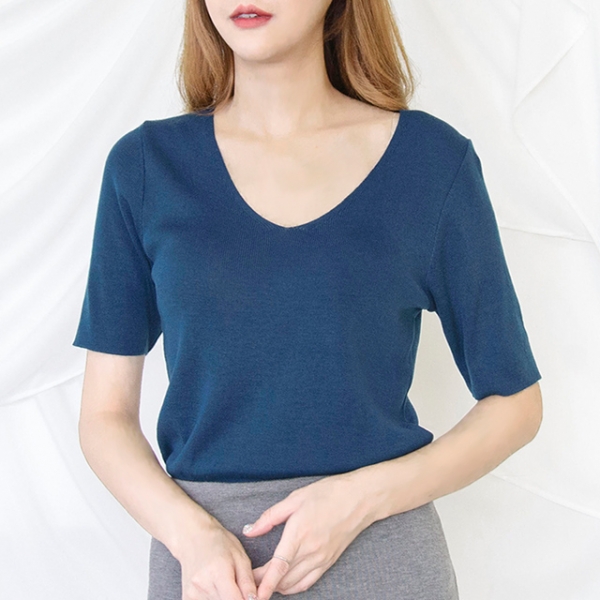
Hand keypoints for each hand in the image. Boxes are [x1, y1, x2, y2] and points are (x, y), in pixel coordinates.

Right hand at [176, 517, 258, 599]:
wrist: (193, 537)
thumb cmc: (219, 542)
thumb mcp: (240, 557)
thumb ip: (248, 582)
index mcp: (218, 572)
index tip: (250, 595)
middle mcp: (202, 585)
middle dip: (237, 598)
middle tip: (237, 585)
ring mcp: (192, 593)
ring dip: (226, 598)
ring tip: (226, 583)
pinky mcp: (187, 598)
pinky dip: (216, 598)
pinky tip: (216, 587)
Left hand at [242, 472, 373, 599]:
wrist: (359, 499)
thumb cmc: (327, 493)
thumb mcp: (295, 498)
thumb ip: (270, 516)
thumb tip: (249, 531)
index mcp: (299, 533)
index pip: (279, 566)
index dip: (265, 583)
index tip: (254, 593)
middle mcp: (311, 551)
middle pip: (283, 578)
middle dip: (264, 583)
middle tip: (249, 578)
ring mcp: (322, 559)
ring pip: (295, 584)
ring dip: (278, 587)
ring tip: (263, 582)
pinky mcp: (329, 562)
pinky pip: (308, 582)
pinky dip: (294, 587)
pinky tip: (284, 583)